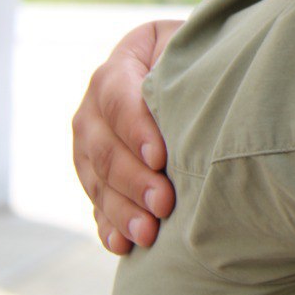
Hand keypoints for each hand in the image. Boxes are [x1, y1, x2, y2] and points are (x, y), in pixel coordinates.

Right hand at [72, 20, 181, 253]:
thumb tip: (194, 102)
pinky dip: (108, 225)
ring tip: (148, 233)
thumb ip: (185, 68)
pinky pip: (96, 201)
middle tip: (163, 204)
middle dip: (133, 179)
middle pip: (104, 145)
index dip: (136, 129)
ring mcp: (90, 141)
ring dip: (121, 209)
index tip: (161, 157)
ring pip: (96, 178)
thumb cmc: (204, 55)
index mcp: (122, 63)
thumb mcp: (195, 49)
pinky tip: (122, 245)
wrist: (194, 69)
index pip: (118, 96)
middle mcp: (95, 104)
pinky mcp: (95, 173)